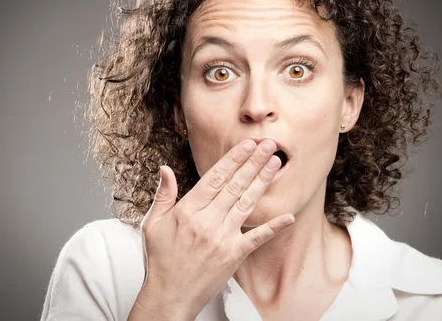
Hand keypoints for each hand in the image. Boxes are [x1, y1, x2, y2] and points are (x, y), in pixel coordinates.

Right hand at [133, 139, 293, 319]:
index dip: (233, 159)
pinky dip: (273, 227)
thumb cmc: (160, 259)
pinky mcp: (233, 256)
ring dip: (263, 182)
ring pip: (246, 203)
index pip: (214, 178)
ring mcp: (221, 239)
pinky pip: (256, 238)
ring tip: (276, 164)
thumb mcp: (153, 224)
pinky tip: (288, 215)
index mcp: (187, 211)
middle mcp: (206, 221)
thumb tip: (165, 168)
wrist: (169, 296)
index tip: (247, 144)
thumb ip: (163, 195)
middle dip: (253, 163)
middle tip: (270, 145)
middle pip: (234, 185)